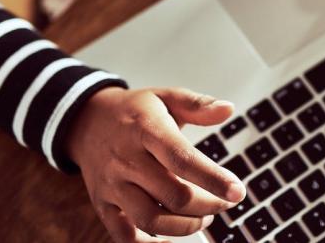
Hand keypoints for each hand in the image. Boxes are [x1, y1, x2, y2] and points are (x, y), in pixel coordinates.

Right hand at [67, 86, 245, 242]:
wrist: (86, 121)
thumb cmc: (133, 112)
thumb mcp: (165, 96)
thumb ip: (198, 104)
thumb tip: (227, 109)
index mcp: (146, 130)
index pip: (182, 159)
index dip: (213, 179)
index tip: (237, 191)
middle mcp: (127, 160)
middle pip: (173, 195)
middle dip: (208, 205)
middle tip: (223, 202)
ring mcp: (112, 185)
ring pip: (152, 219)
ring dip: (186, 226)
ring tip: (203, 218)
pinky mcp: (103, 204)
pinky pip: (124, 236)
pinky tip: (172, 240)